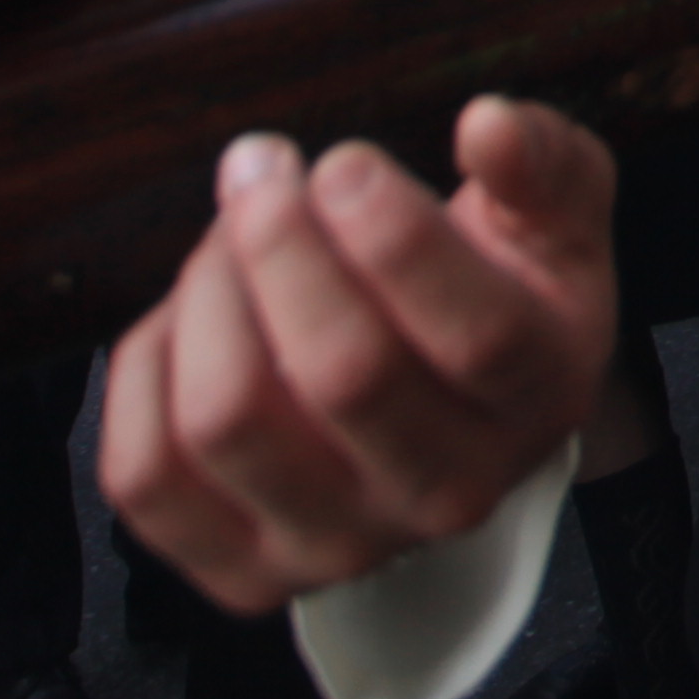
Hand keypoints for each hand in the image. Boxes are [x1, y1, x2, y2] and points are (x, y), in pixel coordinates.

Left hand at [102, 96, 619, 614]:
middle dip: (279, 242)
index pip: (474, 336)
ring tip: (228, 235)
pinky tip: (187, 320)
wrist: (454, 420)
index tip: (342, 161)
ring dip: (208, 294)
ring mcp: (340, 545)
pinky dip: (144, 373)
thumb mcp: (553, 216)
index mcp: (540, 394)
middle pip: (343, 374)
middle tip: (262, 169)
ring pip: (229, 421)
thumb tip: (489, 126)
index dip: (394, 237)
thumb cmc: (499, 295)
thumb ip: (540, 161)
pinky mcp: (241, 572)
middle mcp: (450, 491)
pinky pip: (145, 476)